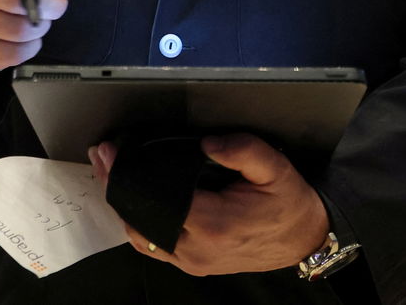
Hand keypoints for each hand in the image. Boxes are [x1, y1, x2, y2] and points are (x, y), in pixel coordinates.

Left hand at [89, 133, 329, 275]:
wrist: (304, 238)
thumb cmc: (289, 204)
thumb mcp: (274, 167)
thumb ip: (242, 149)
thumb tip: (207, 142)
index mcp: (213, 223)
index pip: (154, 199)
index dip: (126, 175)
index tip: (110, 152)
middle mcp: (196, 248)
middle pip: (139, 219)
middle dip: (115, 186)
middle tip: (101, 156)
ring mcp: (193, 260)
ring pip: (141, 236)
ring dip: (122, 205)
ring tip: (108, 173)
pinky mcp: (193, 263)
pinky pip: (154, 246)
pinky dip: (137, 223)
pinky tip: (130, 201)